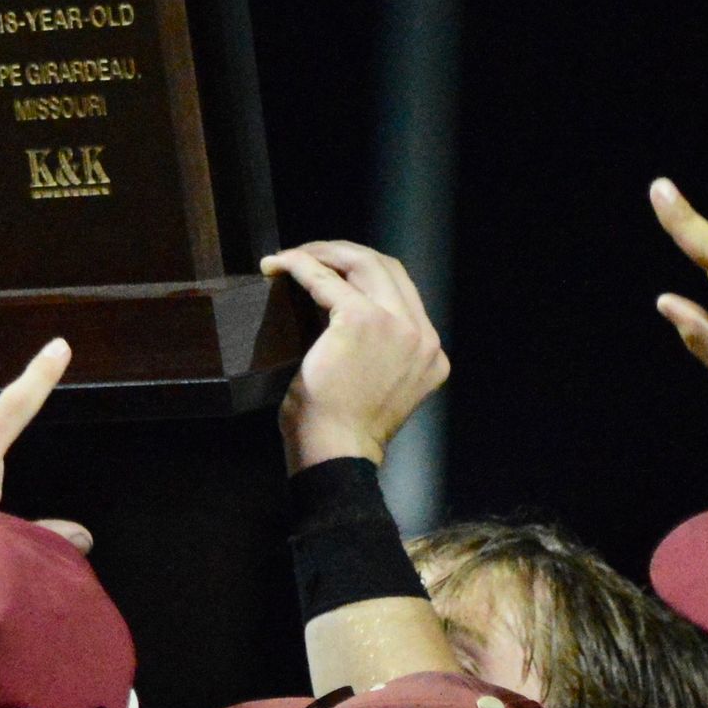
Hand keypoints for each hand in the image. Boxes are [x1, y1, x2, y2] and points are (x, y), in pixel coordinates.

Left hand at [261, 240, 449, 470]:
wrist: (336, 454)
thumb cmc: (342, 429)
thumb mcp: (375, 384)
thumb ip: (376, 349)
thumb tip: (339, 309)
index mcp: (429, 352)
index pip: (401, 292)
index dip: (365, 273)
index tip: (332, 272)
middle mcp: (423, 336)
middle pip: (388, 268)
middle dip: (345, 254)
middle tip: (310, 255)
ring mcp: (398, 326)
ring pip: (363, 262)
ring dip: (324, 252)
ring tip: (293, 256)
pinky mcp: (363, 320)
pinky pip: (325, 278)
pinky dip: (300, 265)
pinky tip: (278, 265)